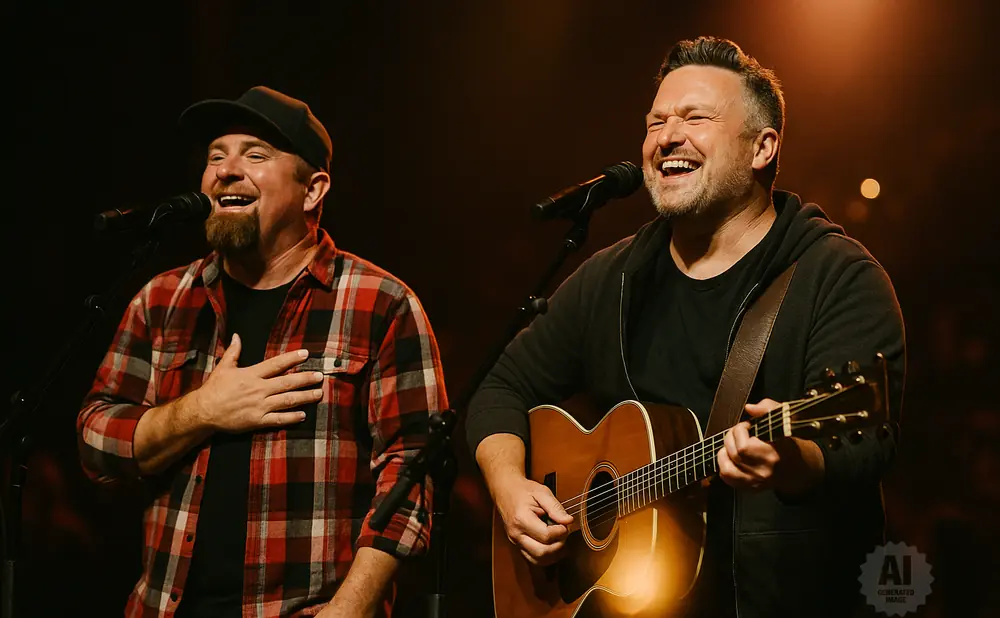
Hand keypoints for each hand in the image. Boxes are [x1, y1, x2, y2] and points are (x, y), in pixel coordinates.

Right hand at [191, 334, 323, 432]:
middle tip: (320, 376)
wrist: (204, 412)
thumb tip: (237, 336)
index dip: (292, 358)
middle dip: (306, 379)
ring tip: (319, 393)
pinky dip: (292, 417)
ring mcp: (259, 406)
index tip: (306, 354)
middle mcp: (259, 389)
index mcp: (251, 374)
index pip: (276, 364)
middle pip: (287, 382)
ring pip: (287, 400)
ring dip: (305, 397)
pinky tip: (303, 415)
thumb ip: (233, 352)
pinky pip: (278, 419)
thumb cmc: (214, 389)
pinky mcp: (257, 421)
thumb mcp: (223, 367)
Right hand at [495, 475, 572, 565]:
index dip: (560, 531)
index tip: (565, 524)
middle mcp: (516, 534)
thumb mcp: (542, 492)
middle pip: (542, 552)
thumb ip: (555, 507)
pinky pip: (533, 559)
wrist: (505, 491)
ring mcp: (515, 542)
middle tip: (563, 532)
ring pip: (538, 560)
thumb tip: (568, 521)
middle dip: (558, 545)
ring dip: (553, 554)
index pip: (546, 536)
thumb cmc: (522, 491)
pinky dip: (546, 556)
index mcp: (521, 519)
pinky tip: (553, 546)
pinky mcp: (518, 545)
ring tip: (559, 539)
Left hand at [717, 398, 824, 494]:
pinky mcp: (750, 487)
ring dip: (724, 452)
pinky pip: (728, 478)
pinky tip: (729, 456)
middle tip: (738, 432)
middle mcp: (764, 471)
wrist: (798, 468)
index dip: (740, 431)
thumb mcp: (783, 420)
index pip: (744, 446)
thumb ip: (767, 409)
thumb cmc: (788, 442)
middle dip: (731, 437)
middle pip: (734, 454)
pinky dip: (723, 465)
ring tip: (732, 444)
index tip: (746, 425)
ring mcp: (756, 481)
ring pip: (727, 468)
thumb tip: (750, 408)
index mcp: (774, 454)